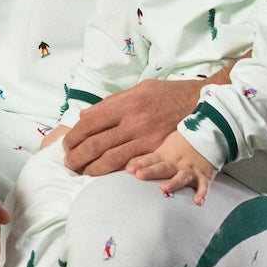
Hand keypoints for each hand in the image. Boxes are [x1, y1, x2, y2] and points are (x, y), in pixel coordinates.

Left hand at [60, 76, 213, 176]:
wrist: (199, 102)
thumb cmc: (165, 94)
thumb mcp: (137, 89)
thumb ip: (110, 104)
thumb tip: (85, 116)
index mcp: (125, 104)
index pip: (89, 123)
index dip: (74, 136)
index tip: (66, 145)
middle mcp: (134, 121)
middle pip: (96, 143)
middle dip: (78, 156)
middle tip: (69, 163)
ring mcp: (147, 138)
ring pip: (112, 159)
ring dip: (93, 168)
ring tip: (82, 172)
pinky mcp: (158, 151)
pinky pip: (133, 164)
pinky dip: (116, 172)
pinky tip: (106, 176)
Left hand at [127, 130, 215, 201]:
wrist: (207, 136)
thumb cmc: (181, 145)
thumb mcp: (163, 150)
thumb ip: (147, 160)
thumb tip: (127, 167)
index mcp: (165, 156)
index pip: (150, 160)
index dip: (140, 164)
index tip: (129, 169)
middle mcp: (176, 163)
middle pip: (163, 168)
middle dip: (151, 172)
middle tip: (140, 175)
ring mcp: (190, 169)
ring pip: (181, 177)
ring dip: (173, 183)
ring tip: (165, 188)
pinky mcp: (204, 175)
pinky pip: (204, 186)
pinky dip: (202, 193)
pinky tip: (198, 201)